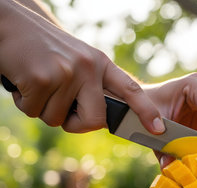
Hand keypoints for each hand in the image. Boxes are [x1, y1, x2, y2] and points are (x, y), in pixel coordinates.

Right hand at [0, 0, 164, 133]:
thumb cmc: (44, 49)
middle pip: (95, 119)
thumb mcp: (77, 60)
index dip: (146, 111)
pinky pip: (35, 111)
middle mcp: (89, 67)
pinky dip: (24, 102)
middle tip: (61, 111)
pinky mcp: (42, 79)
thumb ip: (91, 86)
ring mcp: (67, 72)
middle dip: (76, 124)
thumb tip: (97, 120)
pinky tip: (23, 81)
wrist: (10, 25)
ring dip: (42, 108)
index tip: (158, 129)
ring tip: (37, 82)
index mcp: (101, 63)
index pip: (130, 90)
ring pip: (57, 119)